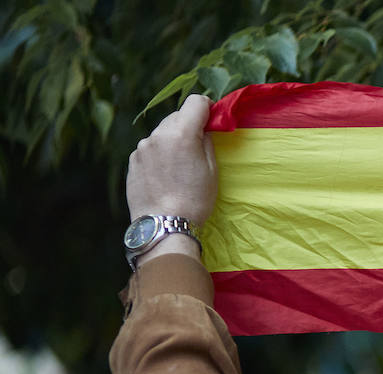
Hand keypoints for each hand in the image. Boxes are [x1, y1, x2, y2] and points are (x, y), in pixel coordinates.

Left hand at [126, 94, 217, 228]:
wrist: (163, 224)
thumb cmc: (194, 200)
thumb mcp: (212, 170)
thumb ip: (207, 142)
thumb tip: (203, 128)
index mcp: (181, 133)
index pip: (195, 102)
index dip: (206, 107)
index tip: (212, 118)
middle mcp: (158, 134)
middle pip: (177, 116)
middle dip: (188, 126)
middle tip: (197, 147)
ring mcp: (142, 147)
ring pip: (162, 133)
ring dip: (172, 140)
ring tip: (179, 166)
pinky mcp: (133, 160)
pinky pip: (150, 148)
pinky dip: (160, 154)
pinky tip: (165, 175)